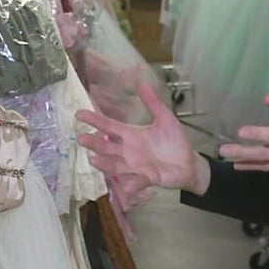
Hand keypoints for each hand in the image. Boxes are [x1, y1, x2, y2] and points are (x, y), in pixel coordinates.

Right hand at [76, 82, 209, 196]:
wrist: (189, 162)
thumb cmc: (174, 141)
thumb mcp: (165, 119)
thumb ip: (154, 103)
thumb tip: (143, 83)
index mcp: (131, 135)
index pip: (109, 126)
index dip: (94, 120)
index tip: (79, 114)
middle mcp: (129, 151)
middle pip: (106, 147)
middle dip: (94, 143)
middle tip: (82, 138)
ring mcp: (136, 166)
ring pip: (115, 165)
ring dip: (105, 164)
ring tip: (94, 160)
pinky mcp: (147, 178)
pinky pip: (137, 182)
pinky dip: (132, 184)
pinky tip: (126, 186)